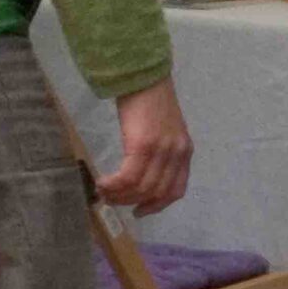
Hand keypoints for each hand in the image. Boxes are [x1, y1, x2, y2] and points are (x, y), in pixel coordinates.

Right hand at [101, 77, 193, 214]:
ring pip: (141, 188)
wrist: (145, 78)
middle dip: (131, 201)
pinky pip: (128, 177)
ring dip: (119, 195)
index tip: (140, 211)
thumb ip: (162, 154)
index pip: (176, 190)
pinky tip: (102, 182)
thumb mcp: (166, 132)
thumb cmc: (151, 103)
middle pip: (156, 192)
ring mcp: (162, 149)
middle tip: (112, 199)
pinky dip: (113, 185)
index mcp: (184, 151)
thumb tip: (142, 179)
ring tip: (104, 191)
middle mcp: (177, 153)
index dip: (157, 205)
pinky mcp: (143, 145)